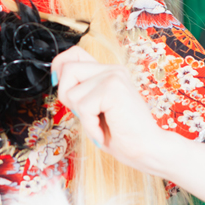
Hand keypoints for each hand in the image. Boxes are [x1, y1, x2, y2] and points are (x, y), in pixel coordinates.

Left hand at [51, 46, 165, 173]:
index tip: (65, 88)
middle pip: (68, 70)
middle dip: (68, 98)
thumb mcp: (92, 109)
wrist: (148, 150)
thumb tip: (56, 76)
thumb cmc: (121, 135)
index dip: (60, 67)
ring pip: (71, 92)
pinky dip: (90, 126)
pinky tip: (104, 132)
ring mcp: (114, 77)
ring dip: (82, 116)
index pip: (74, 53)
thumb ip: (79, 90)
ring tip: (100, 124)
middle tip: (89, 115)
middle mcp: (112, 70)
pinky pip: (83, 108)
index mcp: (108, 72)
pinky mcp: (114, 89)